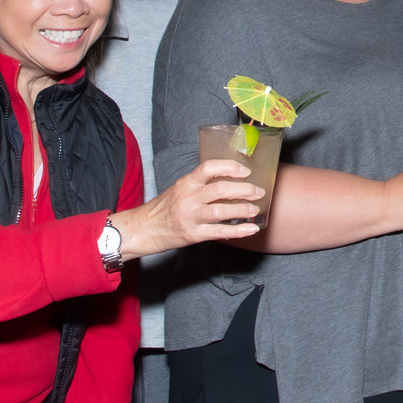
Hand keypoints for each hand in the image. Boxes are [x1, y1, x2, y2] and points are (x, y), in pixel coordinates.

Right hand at [112, 160, 263, 256]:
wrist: (144, 229)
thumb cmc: (164, 207)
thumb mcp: (180, 189)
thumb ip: (200, 184)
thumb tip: (229, 179)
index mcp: (186, 183)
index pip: (208, 168)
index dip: (229, 167)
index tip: (245, 171)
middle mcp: (188, 199)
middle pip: (219, 189)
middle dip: (243, 189)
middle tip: (258, 191)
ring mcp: (191, 217)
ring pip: (221, 211)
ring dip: (242, 209)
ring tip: (256, 209)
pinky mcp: (193, 235)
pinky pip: (219, 232)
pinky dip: (238, 231)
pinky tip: (251, 229)